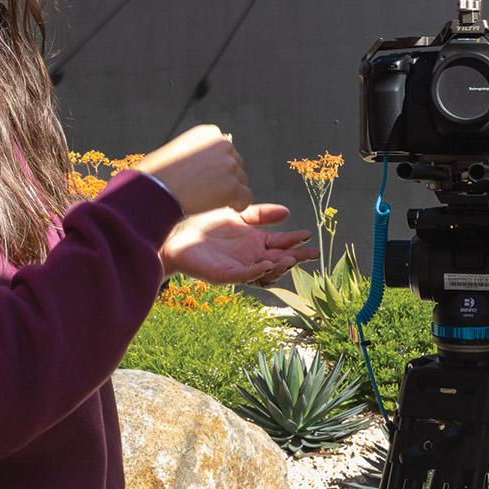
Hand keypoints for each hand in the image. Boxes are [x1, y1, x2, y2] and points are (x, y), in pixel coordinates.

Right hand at [135, 124, 249, 215]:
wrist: (151, 189)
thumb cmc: (155, 173)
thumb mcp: (176, 149)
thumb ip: (196, 151)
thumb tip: (207, 164)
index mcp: (209, 132)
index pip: (225, 149)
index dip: (217, 166)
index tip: (207, 178)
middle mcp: (222, 144)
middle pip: (236, 163)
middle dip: (226, 178)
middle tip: (209, 192)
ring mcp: (228, 165)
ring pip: (241, 181)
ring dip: (230, 191)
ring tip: (211, 201)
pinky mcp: (231, 186)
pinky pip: (245, 197)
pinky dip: (238, 204)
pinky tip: (228, 208)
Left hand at [160, 203, 319, 285]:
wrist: (175, 233)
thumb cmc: (205, 224)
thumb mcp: (237, 214)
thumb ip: (261, 214)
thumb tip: (287, 212)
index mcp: (255, 243)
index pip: (281, 244)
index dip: (295, 241)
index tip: (308, 236)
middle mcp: (250, 257)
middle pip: (279, 260)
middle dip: (296, 258)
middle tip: (312, 254)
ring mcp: (238, 268)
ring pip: (264, 272)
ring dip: (278, 267)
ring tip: (290, 259)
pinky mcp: (224, 275)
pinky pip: (243, 276)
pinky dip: (256, 272)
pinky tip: (266, 264)